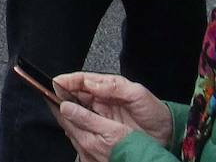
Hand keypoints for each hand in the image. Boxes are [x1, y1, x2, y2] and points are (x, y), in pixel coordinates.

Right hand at [52, 72, 174, 155]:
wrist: (166, 135)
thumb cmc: (153, 111)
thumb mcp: (137, 94)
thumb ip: (115, 87)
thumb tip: (92, 83)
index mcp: (109, 86)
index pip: (83, 80)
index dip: (68, 80)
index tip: (56, 82)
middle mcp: (101, 100)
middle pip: (76, 95)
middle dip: (61, 94)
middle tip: (49, 96)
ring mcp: (100, 115)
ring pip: (76, 110)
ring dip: (65, 109)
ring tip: (54, 109)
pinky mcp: (101, 130)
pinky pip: (83, 125)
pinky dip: (73, 124)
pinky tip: (67, 124)